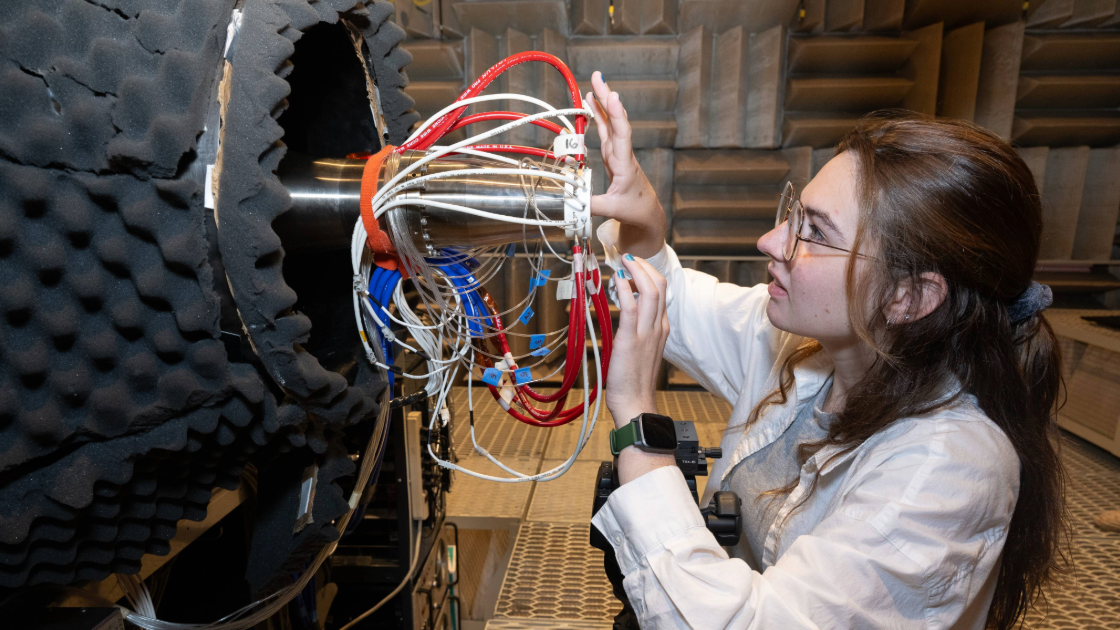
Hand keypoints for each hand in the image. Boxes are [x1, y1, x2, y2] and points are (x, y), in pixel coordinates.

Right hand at [587, 72, 666, 257]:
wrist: (646, 213)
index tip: (614, 97)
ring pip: (610, 122)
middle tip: (598, 77)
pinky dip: (599, 115)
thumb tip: (570, 201)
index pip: (622, 135)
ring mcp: (617, 152)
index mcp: (625, 165)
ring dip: (603, 102)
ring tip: (595, 82)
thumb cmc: (634, 210)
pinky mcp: (612, 155)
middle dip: (607, 98)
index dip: (617, 115)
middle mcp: (622, 154)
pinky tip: (592, 102)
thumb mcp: (613, 210)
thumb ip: (592, 205)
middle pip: (616, 121)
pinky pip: (605, 130)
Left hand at [605, 254, 669, 427]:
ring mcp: (647, 332)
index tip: (633, 265)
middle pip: (660, 285)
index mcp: (661, 328)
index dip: (648, 273)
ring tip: (622, 261)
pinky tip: (615, 279)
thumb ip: (636, 330)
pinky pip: (631, 306)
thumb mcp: (640, 350)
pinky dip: (624, 288)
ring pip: (650, 291)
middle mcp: (658, 327)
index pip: (661, 291)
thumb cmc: (634, 381)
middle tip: (627, 257)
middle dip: (644, 265)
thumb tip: (623, 311)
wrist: (635, 404)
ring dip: (635, 270)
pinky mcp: (631, 339)